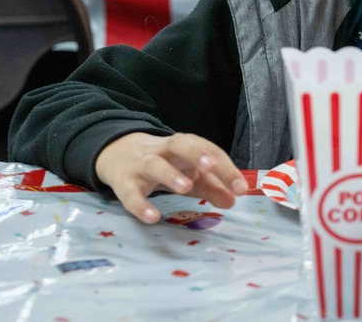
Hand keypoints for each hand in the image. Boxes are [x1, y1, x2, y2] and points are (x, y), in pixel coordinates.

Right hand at [95, 132, 248, 222]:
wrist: (120, 153)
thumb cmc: (166, 164)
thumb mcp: (190, 174)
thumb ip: (212, 187)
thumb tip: (234, 200)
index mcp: (185, 146)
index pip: (209, 151)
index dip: (226, 168)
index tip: (241, 188)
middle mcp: (165, 151)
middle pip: (181, 145)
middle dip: (196, 153)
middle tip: (210, 167)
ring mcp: (143, 165)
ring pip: (155, 165)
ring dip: (170, 174)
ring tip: (185, 188)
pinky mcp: (125, 183)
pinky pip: (131, 193)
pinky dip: (140, 205)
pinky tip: (152, 216)